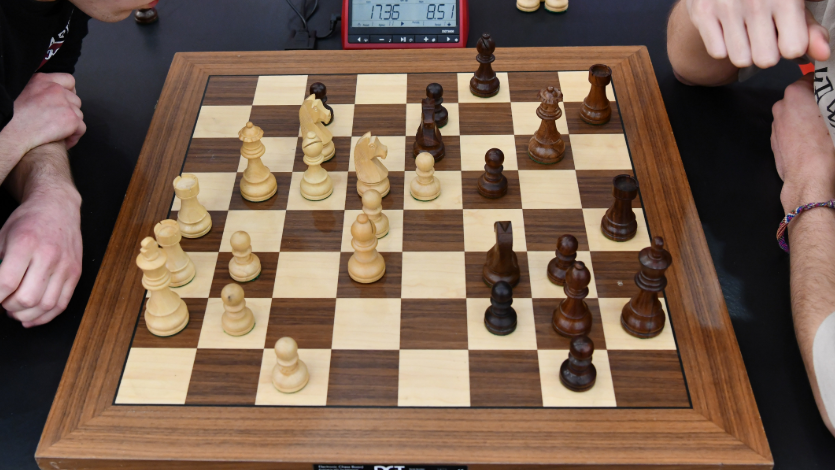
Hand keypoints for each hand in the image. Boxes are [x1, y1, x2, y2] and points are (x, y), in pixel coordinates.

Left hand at [0, 186, 81, 326]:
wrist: (58, 207)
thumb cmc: (27, 221)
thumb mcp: (2, 236)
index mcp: (26, 244)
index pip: (6, 283)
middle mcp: (49, 256)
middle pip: (26, 298)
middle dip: (8, 306)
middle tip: (2, 301)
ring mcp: (65, 266)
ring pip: (45, 305)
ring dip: (25, 315)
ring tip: (14, 311)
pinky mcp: (75, 273)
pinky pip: (61, 304)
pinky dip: (44, 317)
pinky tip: (30, 317)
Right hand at [3, 73, 84, 153]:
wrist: (10, 133)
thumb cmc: (11, 118)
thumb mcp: (21, 93)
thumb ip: (38, 90)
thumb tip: (46, 97)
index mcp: (42, 80)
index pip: (68, 80)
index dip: (69, 92)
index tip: (65, 101)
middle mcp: (55, 89)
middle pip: (75, 99)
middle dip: (69, 111)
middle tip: (59, 122)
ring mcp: (64, 104)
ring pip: (79, 114)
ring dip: (72, 125)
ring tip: (59, 133)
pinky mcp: (71, 119)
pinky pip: (81, 128)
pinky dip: (74, 136)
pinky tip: (64, 141)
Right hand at [685, 0, 830, 67]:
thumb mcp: (794, 5)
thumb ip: (810, 31)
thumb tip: (824, 54)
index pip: (793, 49)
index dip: (789, 47)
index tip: (784, 34)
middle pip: (766, 60)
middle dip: (765, 52)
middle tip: (762, 34)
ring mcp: (727, 5)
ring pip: (741, 59)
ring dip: (743, 52)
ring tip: (744, 32)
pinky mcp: (703, 11)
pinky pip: (717, 52)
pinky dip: (722, 46)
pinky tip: (726, 28)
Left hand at [771, 74, 834, 211]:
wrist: (810, 179)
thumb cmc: (826, 146)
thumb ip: (832, 98)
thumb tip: (831, 100)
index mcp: (795, 93)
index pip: (813, 77)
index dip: (828, 83)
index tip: (833, 89)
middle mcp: (781, 107)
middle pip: (804, 96)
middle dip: (819, 100)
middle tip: (832, 110)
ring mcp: (776, 125)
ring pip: (798, 114)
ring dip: (811, 116)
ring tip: (827, 126)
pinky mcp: (776, 141)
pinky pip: (793, 130)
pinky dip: (803, 131)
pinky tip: (817, 140)